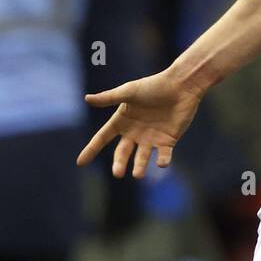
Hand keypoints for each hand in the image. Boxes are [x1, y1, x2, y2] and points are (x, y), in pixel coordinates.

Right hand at [77, 70, 202, 177]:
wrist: (180, 86)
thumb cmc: (153, 86)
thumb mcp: (129, 91)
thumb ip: (109, 98)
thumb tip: (87, 99)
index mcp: (122, 121)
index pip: (102, 138)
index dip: (91, 149)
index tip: (80, 162)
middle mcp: (134, 133)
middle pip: (122, 152)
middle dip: (119, 163)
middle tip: (118, 173)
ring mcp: (151, 138)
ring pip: (142, 157)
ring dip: (139, 166)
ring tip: (138, 175)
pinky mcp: (168, 141)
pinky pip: (163, 155)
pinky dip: (162, 161)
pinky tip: (161, 163)